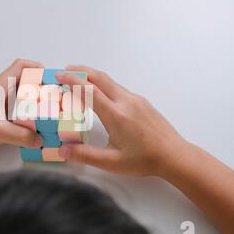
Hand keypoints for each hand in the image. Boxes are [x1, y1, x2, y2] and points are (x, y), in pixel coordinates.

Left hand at [0, 59, 42, 156]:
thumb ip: (20, 136)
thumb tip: (40, 139)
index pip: (20, 66)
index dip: (37, 69)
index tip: (51, 80)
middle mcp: (0, 91)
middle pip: (25, 80)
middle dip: (41, 87)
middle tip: (54, 99)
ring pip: (22, 94)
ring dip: (35, 101)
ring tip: (48, 112)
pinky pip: (18, 107)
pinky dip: (28, 112)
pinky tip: (35, 124)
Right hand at [57, 65, 187, 176]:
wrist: (174, 155)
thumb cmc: (144, 160)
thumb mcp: (112, 162)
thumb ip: (86, 155)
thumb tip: (63, 150)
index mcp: (116, 115)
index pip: (89, 91)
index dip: (72, 81)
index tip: (59, 76)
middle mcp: (126, 102)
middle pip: (99, 77)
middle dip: (80, 71)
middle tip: (64, 71)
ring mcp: (136, 99)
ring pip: (110, 81)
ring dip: (92, 77)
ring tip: (78, 81)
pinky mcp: (142, 102)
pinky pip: (119, 88)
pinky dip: (103, 85)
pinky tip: (99, 95)